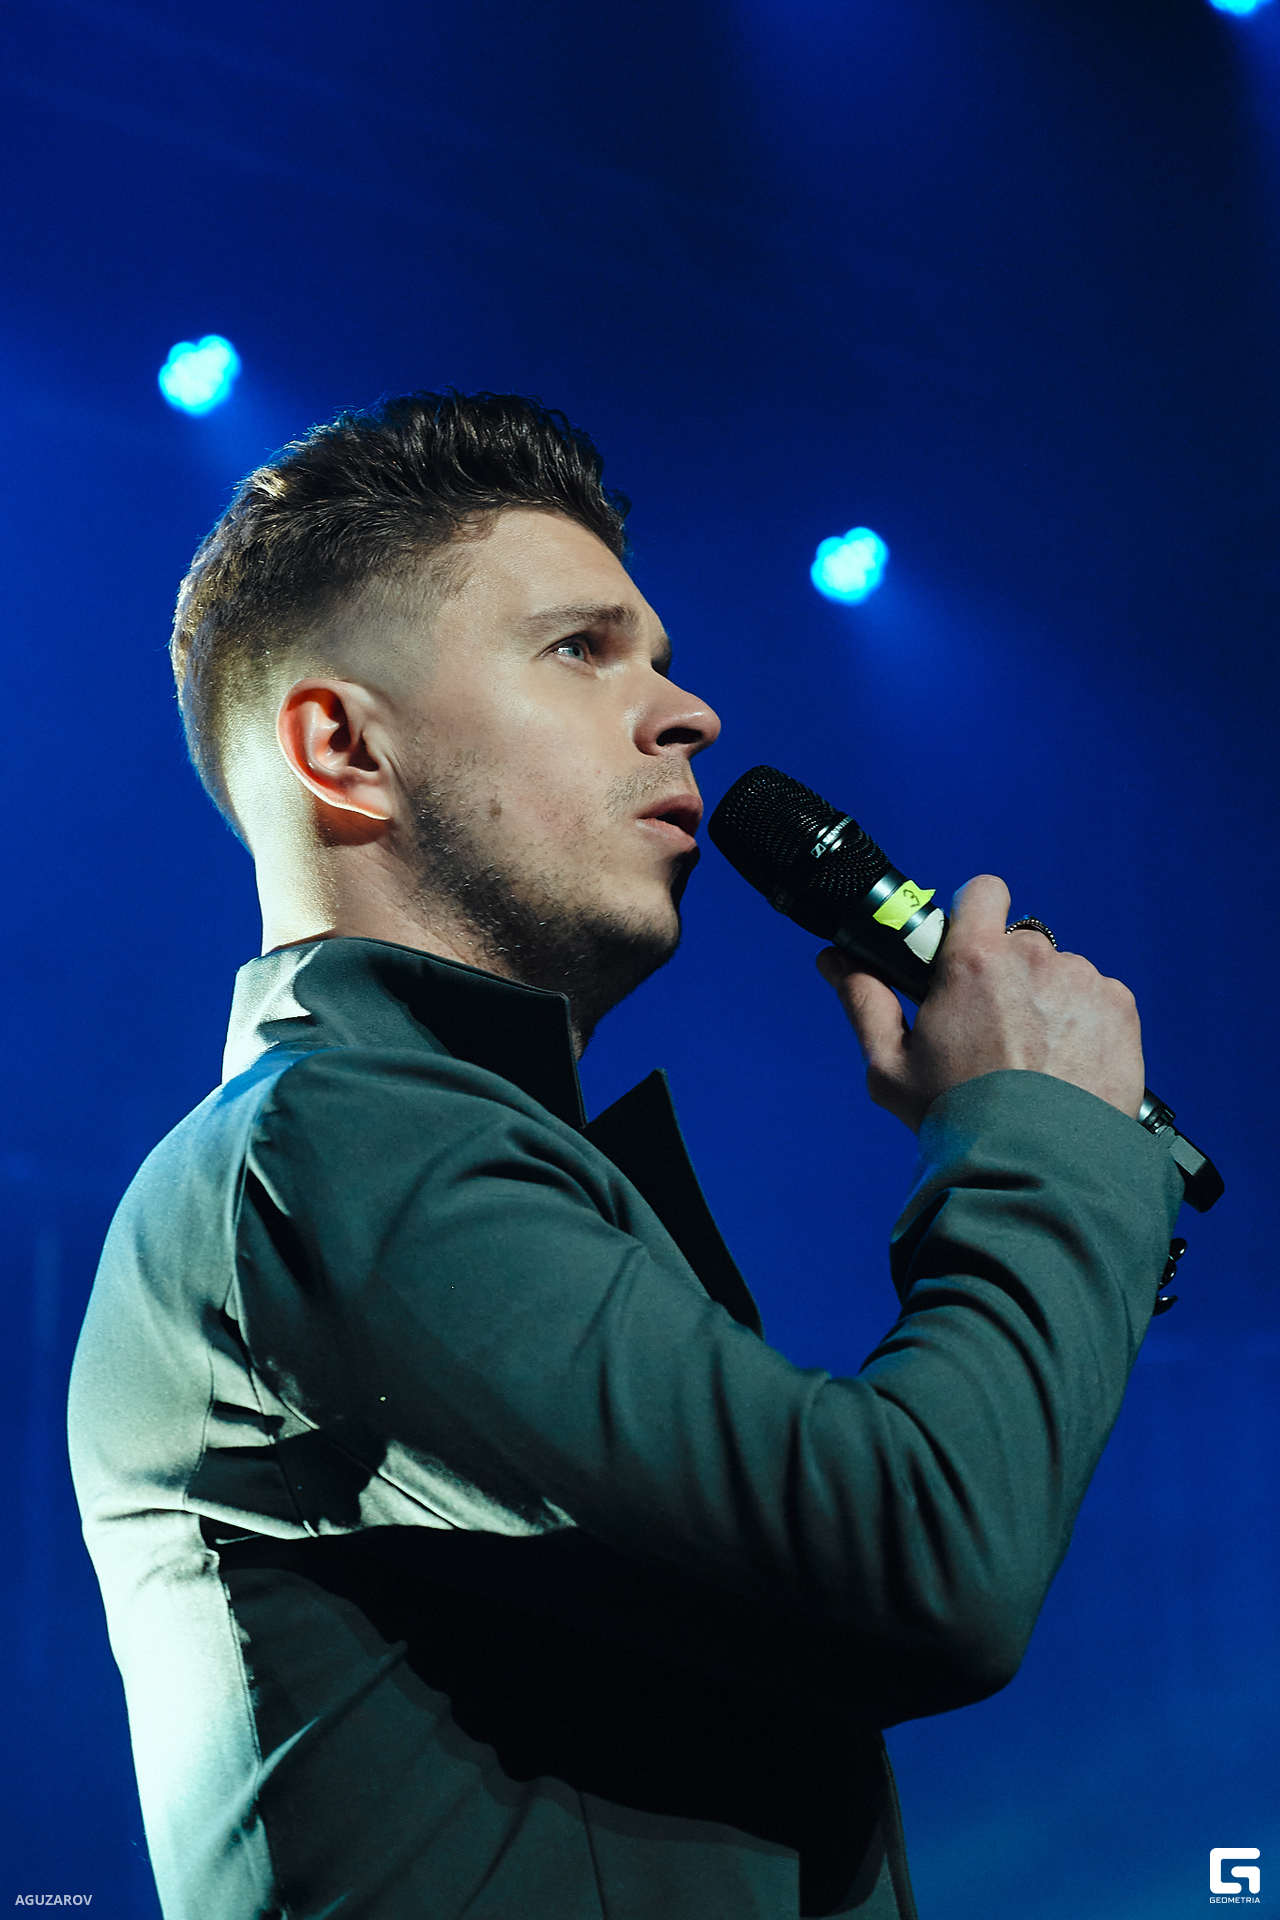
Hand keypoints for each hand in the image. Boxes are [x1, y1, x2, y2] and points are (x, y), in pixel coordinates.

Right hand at [816, 874, 1144, 1131]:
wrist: (1040, 1166)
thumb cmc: (958, 1118)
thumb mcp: (891, 1067)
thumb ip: (863, 1001)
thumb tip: (835, 960)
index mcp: (974, 961)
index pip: (981, 890)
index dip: (973, 912)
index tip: (966, 946)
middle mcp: (1034, 957)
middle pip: (1019, 943)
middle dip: (1006, 975)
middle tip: (993, 1030)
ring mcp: (1083, 980)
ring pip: (1060, 973)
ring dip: (1047, 1001)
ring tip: (1035, 1060)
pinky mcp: (1120, 1009)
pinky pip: (1098, 998)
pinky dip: (1084, 1023)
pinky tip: (1067, 1065)